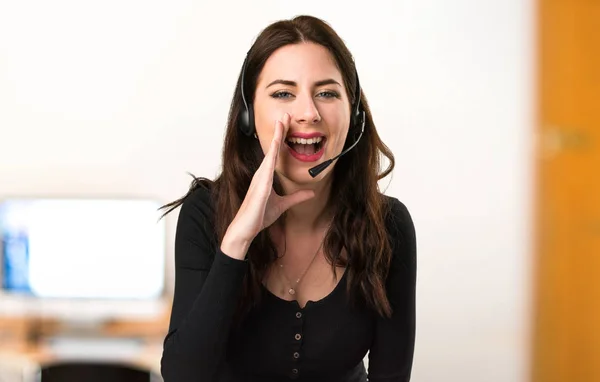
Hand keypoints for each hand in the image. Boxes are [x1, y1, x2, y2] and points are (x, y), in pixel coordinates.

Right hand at [226, 113, 315, 245]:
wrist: (245, 229)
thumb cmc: (259, 217)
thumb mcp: (283, 205)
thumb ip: (296, 198)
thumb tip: (310, 193)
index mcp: (265, 176)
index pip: (275, 153)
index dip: (281, 138)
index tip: (286, 124)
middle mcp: (262, 173)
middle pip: (272, 147)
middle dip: (279, 130)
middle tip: (286, 114)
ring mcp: (260, 177)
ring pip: (270, 152)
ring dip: (276, 136)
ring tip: (282, 121)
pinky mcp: (260, 185)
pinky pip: (267, 166)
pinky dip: (272, 154)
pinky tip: (276, 144)